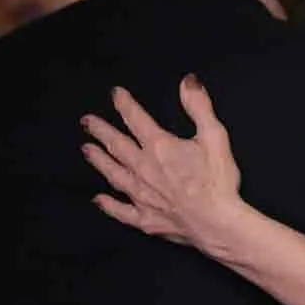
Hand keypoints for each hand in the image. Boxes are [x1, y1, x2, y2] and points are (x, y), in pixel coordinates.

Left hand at [82, 78, 245, 252]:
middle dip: (101, 131)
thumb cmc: (217, 181)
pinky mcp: (145, 219)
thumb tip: (187, 82)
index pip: (136, 119)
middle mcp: (143, 169)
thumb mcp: (215, 136)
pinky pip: (121, 211)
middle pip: (117, 146)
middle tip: (87, 122)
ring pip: (113, 174)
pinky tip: (98, 199)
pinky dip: (108, 205)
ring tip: (87, 151)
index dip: (124, 104)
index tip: (115, 94)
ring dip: (99, 161)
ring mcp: (141, 196)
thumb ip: (199, 107)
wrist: (217, 223)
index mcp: (159, 147)